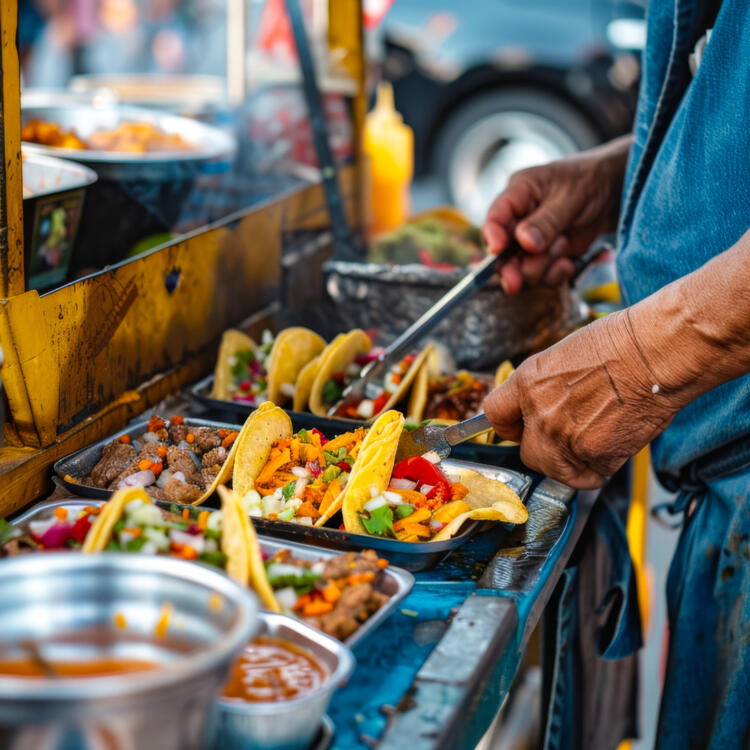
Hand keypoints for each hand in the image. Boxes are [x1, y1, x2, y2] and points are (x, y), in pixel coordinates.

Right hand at [483, 136, 630, 292]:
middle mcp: (520, 219)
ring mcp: (533, 240)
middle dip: (512, 267)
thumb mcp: (571, 196)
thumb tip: (524, 242)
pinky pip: (543, 275)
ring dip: (541, 266)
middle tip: (514, 283)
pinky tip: (568, 262)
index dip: (492, 235)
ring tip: (563, 247)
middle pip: (503, 251)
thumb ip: (547, 220)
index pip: (495, 217)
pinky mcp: (549, 255)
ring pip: (522, 267)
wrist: (619, 190)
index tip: (497, 250)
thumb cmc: (593, 180)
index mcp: (519, 194)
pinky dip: (555, 273)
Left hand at [483, 311, 679, 488]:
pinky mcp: (596, 456)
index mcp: (528, 382)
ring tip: (595, 440)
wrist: (657, 353)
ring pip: (559, 470)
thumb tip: (539, 407)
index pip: (495, 416)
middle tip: (567, 438)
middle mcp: (541, 413)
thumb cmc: (621, 344)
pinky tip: (616, 440)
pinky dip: (604, 464)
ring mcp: (566, 438)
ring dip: (574, 463)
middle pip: (528, 453)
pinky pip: (592, 473)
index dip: (508, 427)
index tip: (517, 431)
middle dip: (544, 451)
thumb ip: (543, 388)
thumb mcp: (563, 356)